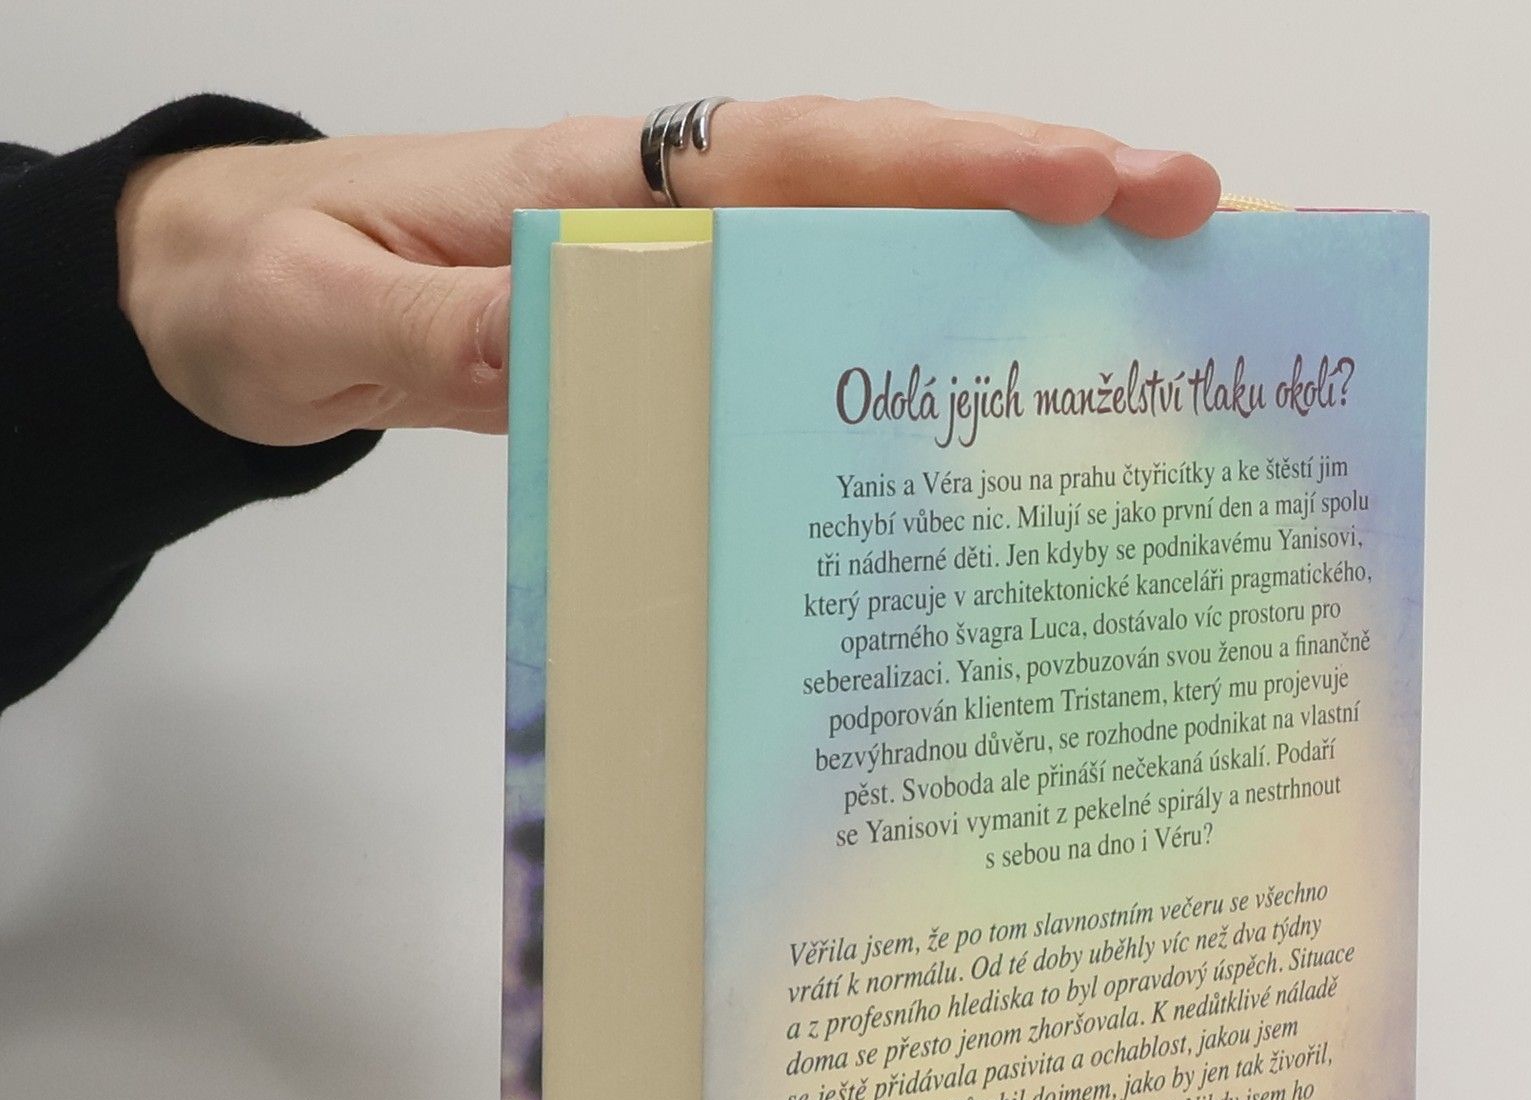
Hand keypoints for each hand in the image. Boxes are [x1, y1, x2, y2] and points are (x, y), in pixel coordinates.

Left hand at [116, 99, 1220, 445]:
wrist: (227, 312)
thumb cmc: (266, 290)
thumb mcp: (330, 311)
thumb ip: (450, 324)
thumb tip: (583, 333)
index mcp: (606, 183)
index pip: (806, 159)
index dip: (954, 164)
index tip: (1092, 173)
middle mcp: (671, 217)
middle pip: (880, 191)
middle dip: (1042, 198)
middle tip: (1199, 222)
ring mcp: (685, 283)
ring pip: (870, 262)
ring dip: (1006, 278)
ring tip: (1152, 313)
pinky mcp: (678, 350)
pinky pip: (815, 346)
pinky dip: (911, 358)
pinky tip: (991, 404)